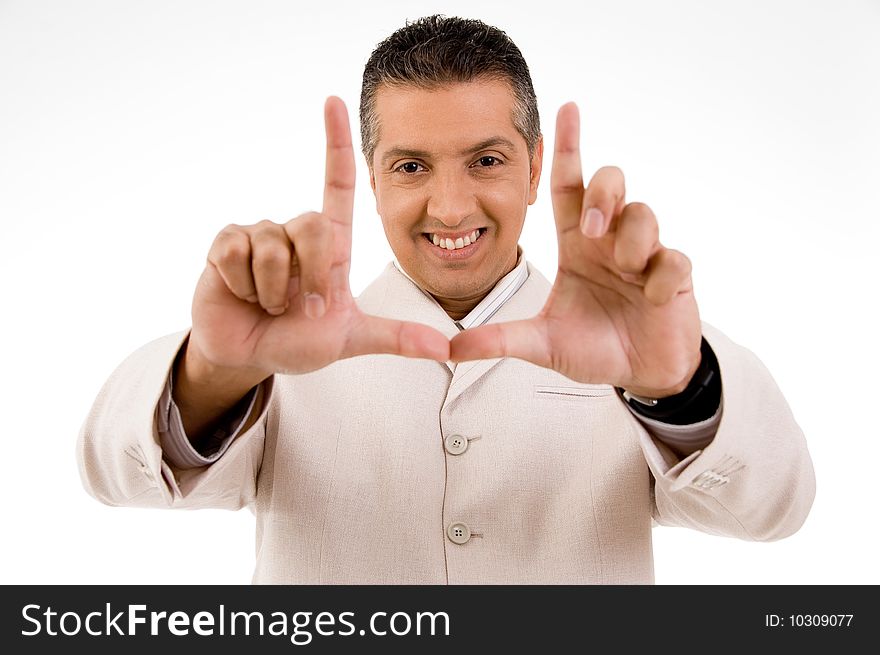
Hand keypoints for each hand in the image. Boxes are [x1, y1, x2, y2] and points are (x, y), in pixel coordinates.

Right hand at [186, 97, 448, 388]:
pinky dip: (243, 285)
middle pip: (312, 224)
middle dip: (312, 278)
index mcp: (330, 244)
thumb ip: (395, 337)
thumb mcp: (351, 338)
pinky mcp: (225, 244)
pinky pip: (237, 252)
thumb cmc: (298, 339)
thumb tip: (445, 349)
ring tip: (270, 303)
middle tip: (303, 308)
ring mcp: (260, 235)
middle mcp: (295, 231)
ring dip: (274, 291)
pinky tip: (242, 294)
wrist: (250, 355)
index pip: (337, 183)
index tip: (334, 100)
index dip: (336, 143)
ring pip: (272, 246)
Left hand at [450, 103, 701, 397]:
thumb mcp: (541, 343)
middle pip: (610, 182)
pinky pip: (673, 259)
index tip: (566, 107)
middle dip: (604, 195)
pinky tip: (653, 299)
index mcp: (575, 244)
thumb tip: (449, 348)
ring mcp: (645, 255)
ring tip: (627, 272)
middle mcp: (609, 240)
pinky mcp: (676, 276)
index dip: (567, 147)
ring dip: (633, 241)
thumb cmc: (591, 349)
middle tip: (593, 231)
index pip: (568, 186)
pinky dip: (661, 279)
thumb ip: (499, 339)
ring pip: (644, 214)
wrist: (638, 376)